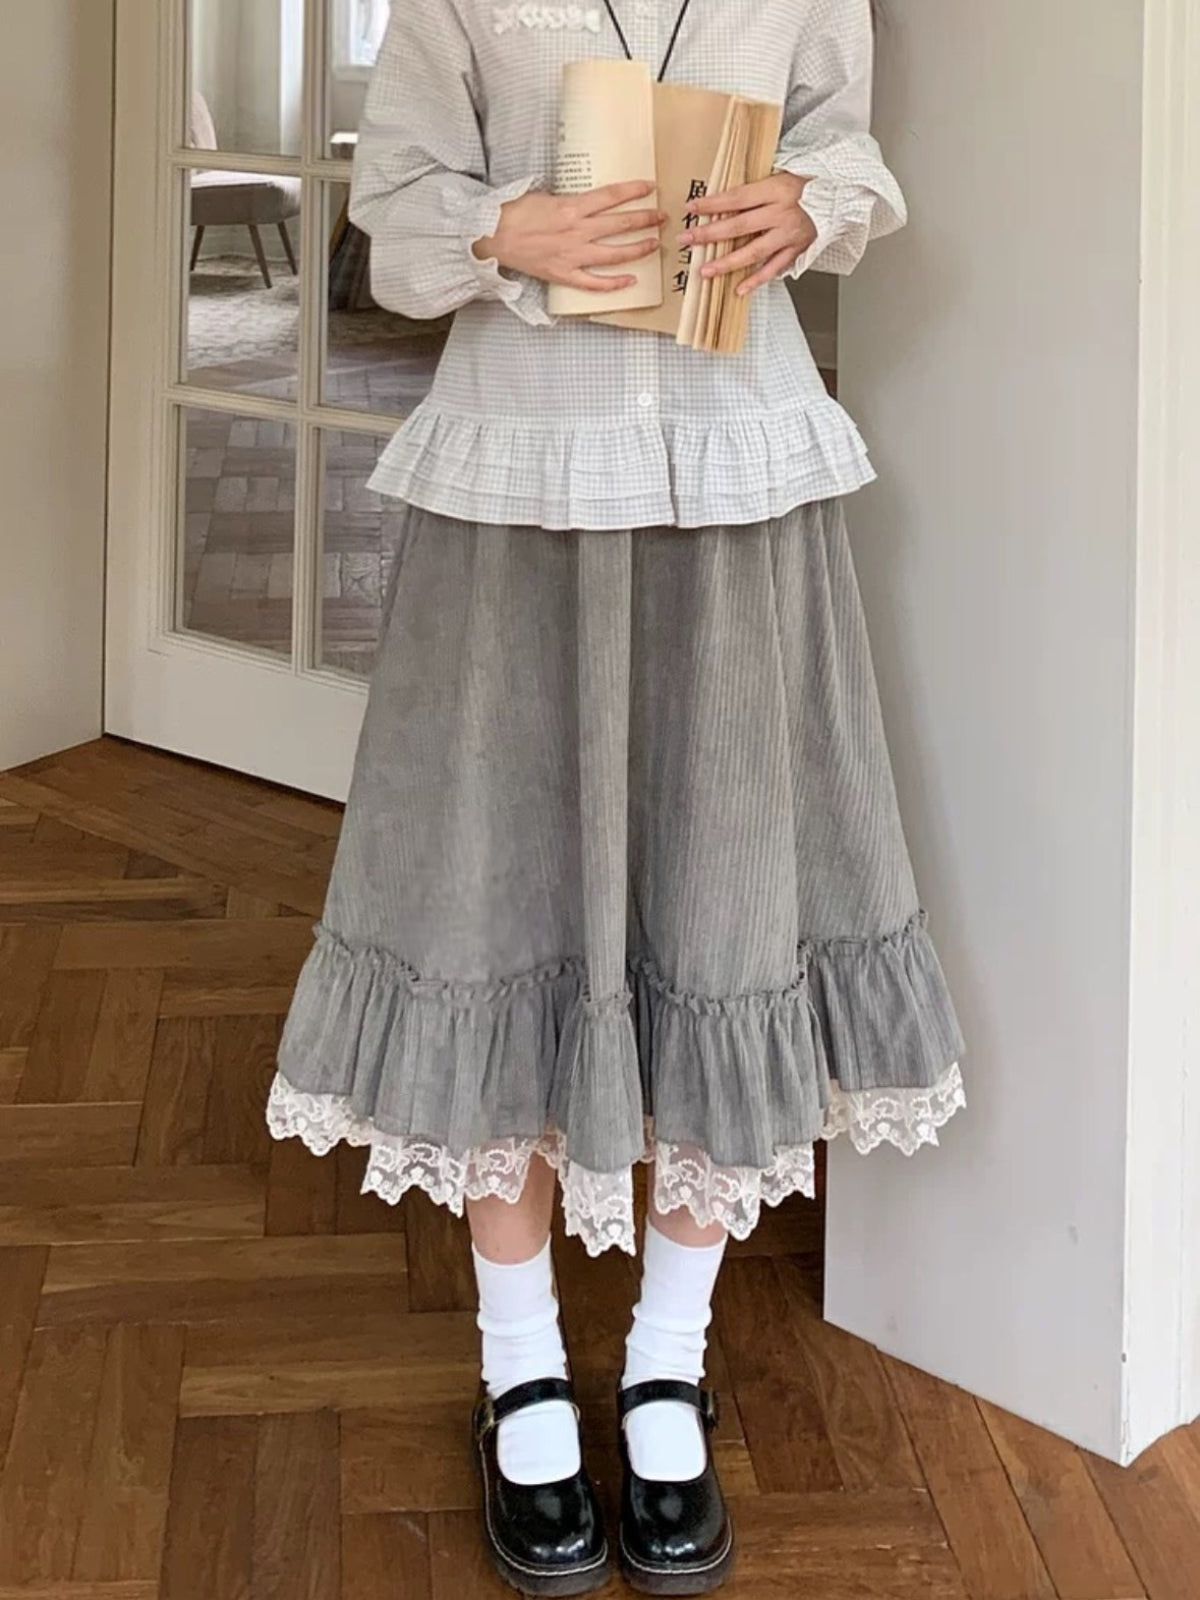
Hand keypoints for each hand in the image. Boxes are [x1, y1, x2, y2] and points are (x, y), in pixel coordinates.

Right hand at [474, 181, 664, 293]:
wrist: (494, 237)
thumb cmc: (516, 213)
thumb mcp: (545, 196)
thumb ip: (571, 201)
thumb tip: (589, 201)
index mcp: (572, 207)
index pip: (611, 196)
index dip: (634, 191)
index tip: (651, 188)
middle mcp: (577, 231)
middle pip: (620, 225)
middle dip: (645, 220)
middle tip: (662, 217)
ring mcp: (573, 256)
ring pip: (614, 254)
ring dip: (638, 249)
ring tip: (654, 244)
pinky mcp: (565, 275)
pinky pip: (595, 283)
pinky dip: (614, 284)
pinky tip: (631, 280)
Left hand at [679, 172, 815, 295]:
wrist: (839, 196)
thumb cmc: (806, 184)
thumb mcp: (779, 176)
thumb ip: (754, 190)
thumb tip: (722, 201)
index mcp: (776, 189)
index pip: (737, 198)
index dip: (712, 204)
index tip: (691, 208)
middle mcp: (781, 213)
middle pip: (739, 226)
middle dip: (710, 234)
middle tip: (688, 239)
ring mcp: (789, 234)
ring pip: (753, 252)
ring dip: (727, 263)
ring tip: (705, 271)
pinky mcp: (797, 250)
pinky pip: (773, 269)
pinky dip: (756, 281)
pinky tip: (738, 289)